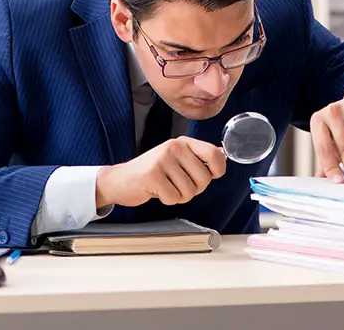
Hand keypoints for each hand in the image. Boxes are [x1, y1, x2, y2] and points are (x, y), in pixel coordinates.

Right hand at [95, 136, 226, 207]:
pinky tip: (157, 191)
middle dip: (194, 189)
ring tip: (165, 186)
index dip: (218, 170)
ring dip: (178, 196)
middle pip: (204, 179)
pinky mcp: (153, 175)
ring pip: (189, 192)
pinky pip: (174, 198)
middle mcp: (174, 147)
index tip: (212, 175)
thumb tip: (222, 156)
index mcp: (183, 142)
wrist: (121, 180)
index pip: (214, 154)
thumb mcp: (176, 159)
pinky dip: (167, 200)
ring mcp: (163, 159)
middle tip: (177, 184)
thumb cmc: (152, 172)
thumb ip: (197, 158)